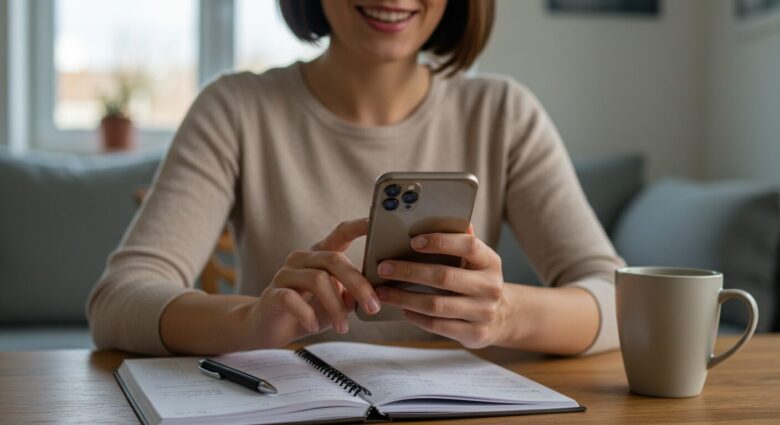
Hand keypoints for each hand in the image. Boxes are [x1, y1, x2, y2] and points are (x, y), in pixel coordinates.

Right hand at [251, 218, 380, 347]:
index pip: (341, 234)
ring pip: (317, 280)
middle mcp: (302, 258)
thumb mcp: (338, 303)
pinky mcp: (272, 294)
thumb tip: (370, 296)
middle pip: (334, 260)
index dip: (358, 226)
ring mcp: (285, 274)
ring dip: (335, 307)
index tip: (376, 222)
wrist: (269, 328)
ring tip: (343, 327)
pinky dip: (307, 314)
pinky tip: (314, 327)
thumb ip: (352, 296)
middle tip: (372, 307)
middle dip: (358, 284)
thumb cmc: (310, 311)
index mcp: (321, 255)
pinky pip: (291, 299)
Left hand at [374, 226, 508, 348]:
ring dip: (404, 298)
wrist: (503, 317)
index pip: (468, 246)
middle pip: (444, 277)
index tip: (413, 241)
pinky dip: (416, 317)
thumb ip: (459, 242)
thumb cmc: (477, 280)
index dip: (440, 242)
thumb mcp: (476, 261)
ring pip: (436, 305)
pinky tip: (403, 309)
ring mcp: (484, 312)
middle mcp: (490, 286)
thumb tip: (431, 219)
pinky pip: (438, 325)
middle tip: (384, 268)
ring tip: (384, 292)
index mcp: (490, 261)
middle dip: (409, 271)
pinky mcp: (475, 333)